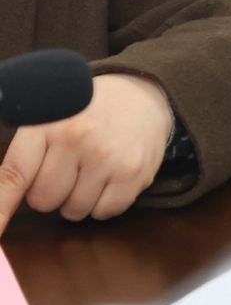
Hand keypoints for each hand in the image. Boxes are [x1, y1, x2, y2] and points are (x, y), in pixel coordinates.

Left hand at [0, 74, 174, 234]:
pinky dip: (105, 204)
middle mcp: (76, 139)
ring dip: (79, 200)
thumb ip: (24, 156)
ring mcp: (107, 156)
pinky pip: (106, 212)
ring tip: (91, 172)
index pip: (15, 175)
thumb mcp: (49, 119)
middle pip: (44, 200)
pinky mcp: (134, 172)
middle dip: (51, 194)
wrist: (142, 92)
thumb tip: (1, 202)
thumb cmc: (86, 112)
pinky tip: (111, 179)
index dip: (0, 208)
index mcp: (47, 125)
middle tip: (67, 172)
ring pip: (74, 210)